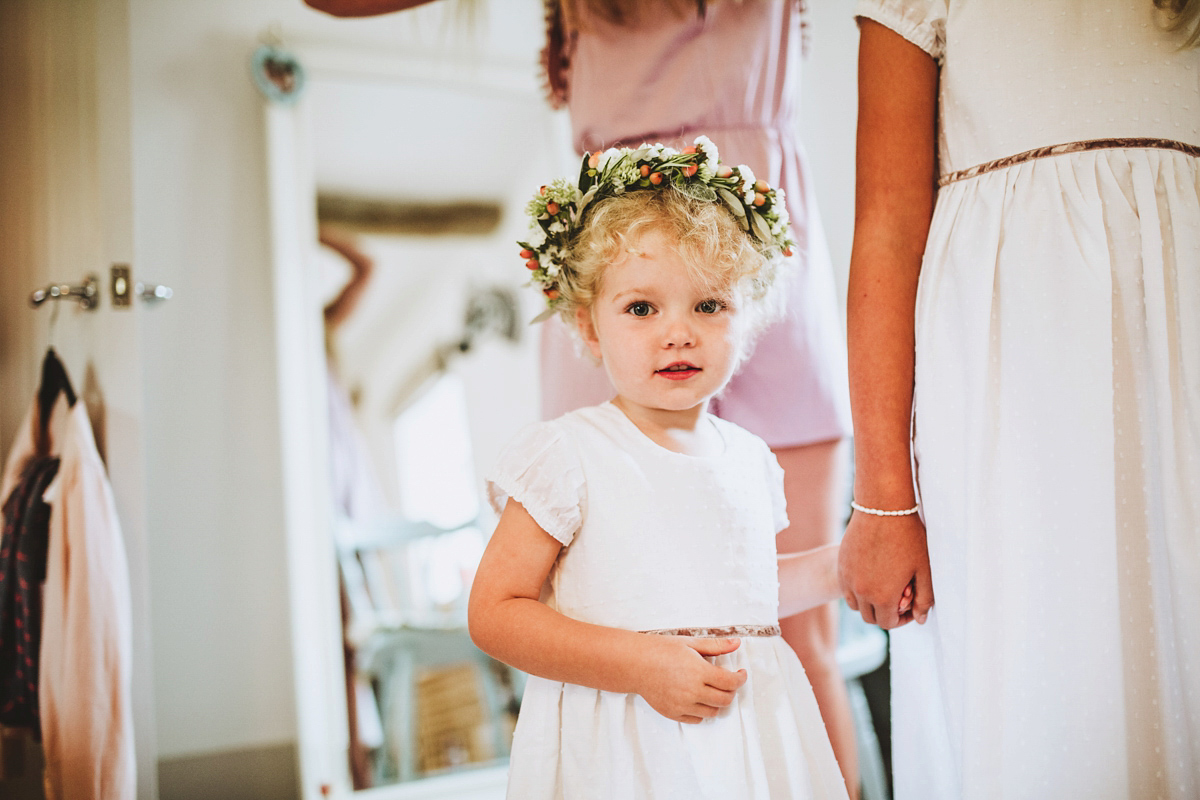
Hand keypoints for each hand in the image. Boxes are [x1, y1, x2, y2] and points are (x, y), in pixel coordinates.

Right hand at [634, 636, 747, 723]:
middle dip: (731, 691)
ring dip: (717, 702)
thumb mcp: (689, 643)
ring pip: (712, 712)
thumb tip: (737, 643)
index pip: (731, 682)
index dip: (740, 678)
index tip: (740, 673)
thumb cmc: (661, 650)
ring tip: (711, 690)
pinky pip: (696, 719)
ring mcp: (682, 705)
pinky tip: (697, 698)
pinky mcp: (673, 713)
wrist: (635, 664)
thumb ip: (715, 646)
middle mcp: (692, 692)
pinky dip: (702, 710)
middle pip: (725, 700)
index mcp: (699, 672)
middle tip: (727, 682)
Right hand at [839, 511, 932, 628]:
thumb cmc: (908, 537)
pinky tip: (872, 574)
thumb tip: (920, 618)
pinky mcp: (841, 565)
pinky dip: (857, 590)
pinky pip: (846, 589)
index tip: (910, 607)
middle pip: (871, 617)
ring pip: (856, 605)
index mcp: (883, 596)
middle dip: (886, 613)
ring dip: (869, 603)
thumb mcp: (924, 570)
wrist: (882, 508)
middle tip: (899, 597)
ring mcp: (848, 578)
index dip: (903, 620)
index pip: (889, 623)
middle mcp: (861, 591)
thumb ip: (924, 599)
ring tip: (884, 587)